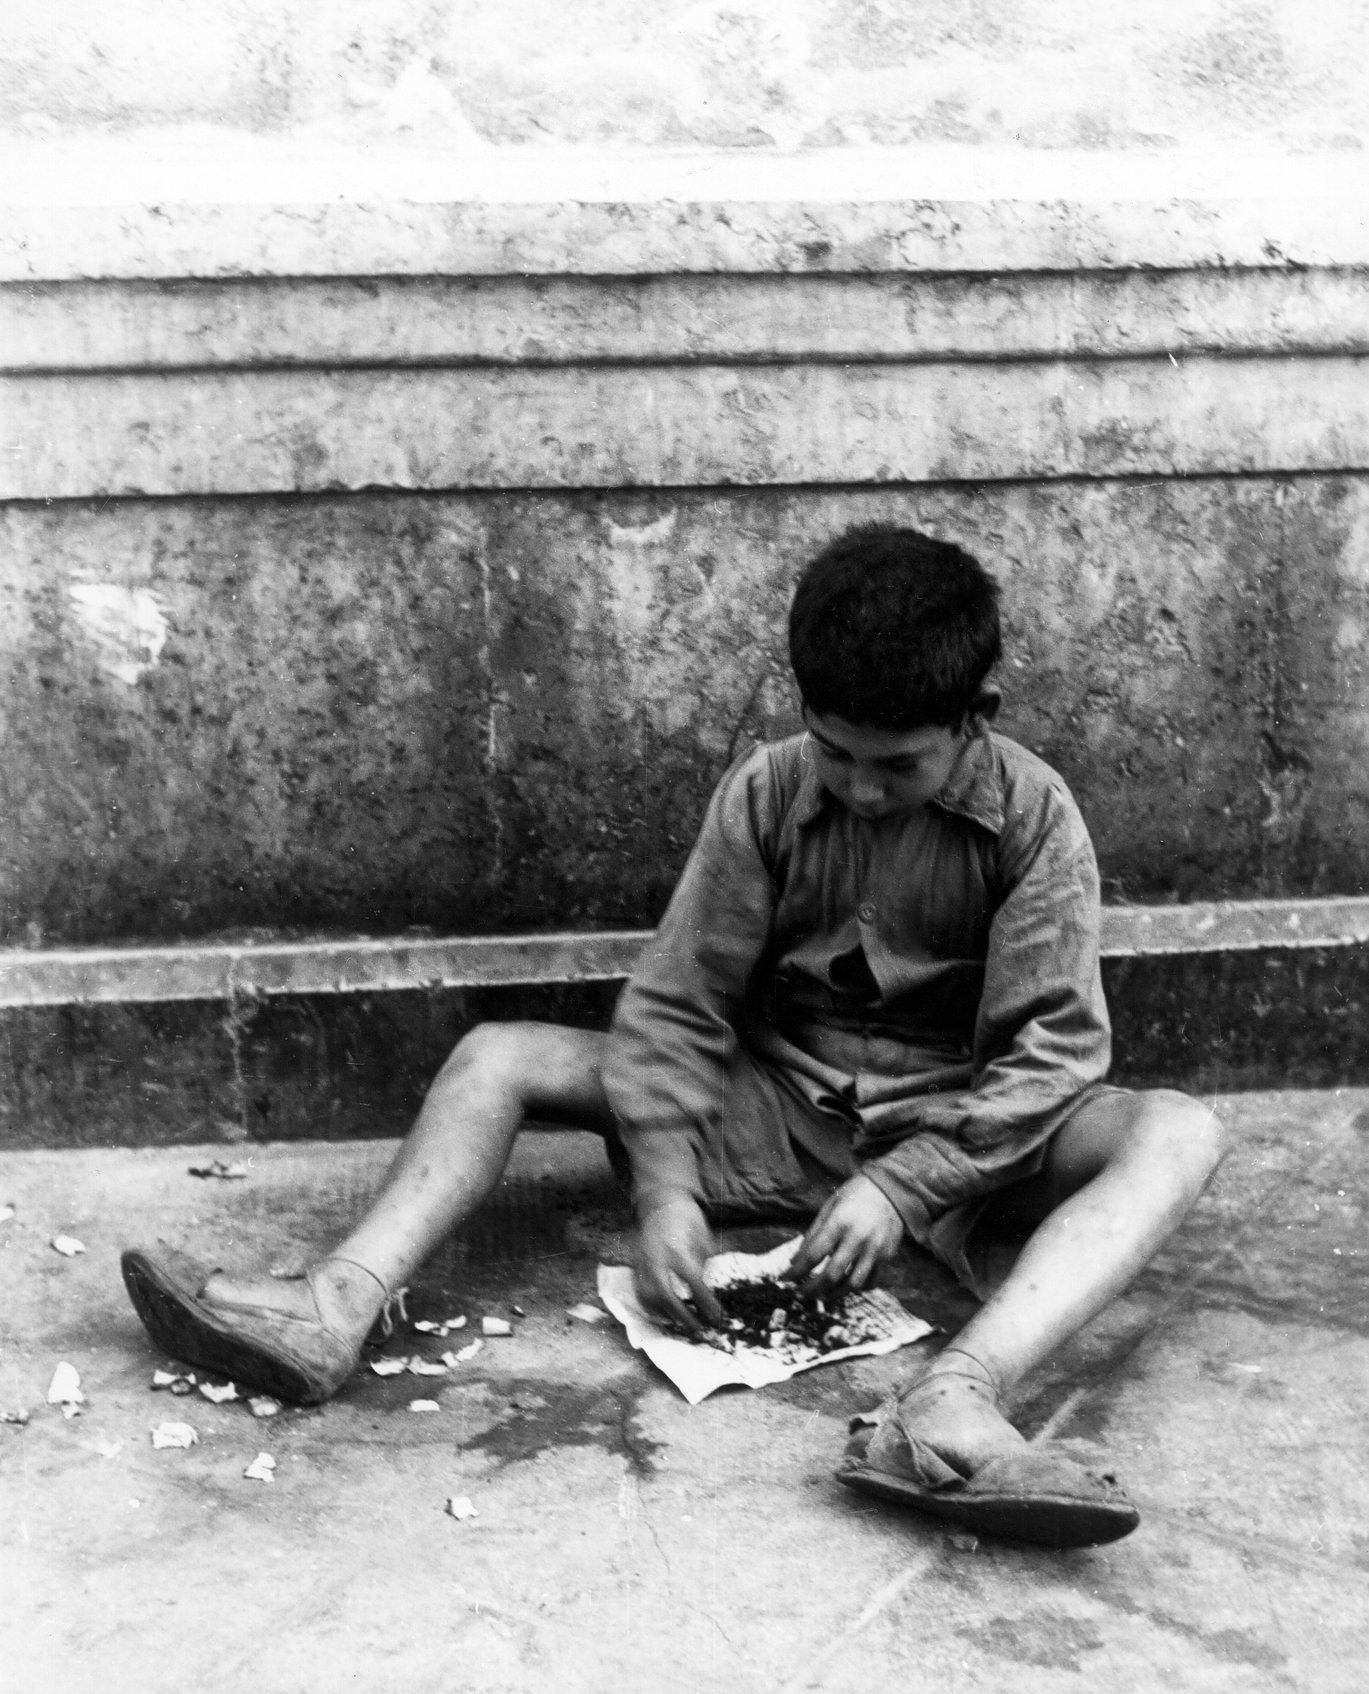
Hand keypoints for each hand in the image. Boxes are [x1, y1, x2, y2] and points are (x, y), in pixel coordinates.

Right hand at [633, 1194, 723, 1333]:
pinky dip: (649, 1306)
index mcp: (676, 1247)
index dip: (705, 1301)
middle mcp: (656, 1257)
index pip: (692, 1280)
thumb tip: (711, 1283)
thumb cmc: (686, 1216)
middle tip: (698, 1328)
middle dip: (682, 1315)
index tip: (717, 1317)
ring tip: (680, 1324)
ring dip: (664, 1313)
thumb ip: (705, 1257)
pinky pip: (638, 1290)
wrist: (658, 1200)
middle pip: (665, 1293)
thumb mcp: (703, 1232)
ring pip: (648, 1295)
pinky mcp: (634, 1264)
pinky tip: (662, 1314)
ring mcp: (642, 1261)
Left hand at [788, 1173, 903, 1297]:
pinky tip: (845, 1287)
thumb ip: (813, 1233)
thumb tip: (796, 1260)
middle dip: (812, 1288)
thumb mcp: (829, 1206)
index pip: (813, 1254)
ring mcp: (874, 1250)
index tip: (785, 1279)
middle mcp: (858, 1239)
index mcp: (840, 1222)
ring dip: (834, 1294)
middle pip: (832, 1274)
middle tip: (801, 1293)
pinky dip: (857, 1288)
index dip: (797, 1270)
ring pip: (853, 1284)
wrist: (891, 1189)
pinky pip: (871, 1281)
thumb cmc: (855, 1195)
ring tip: (822, 1296)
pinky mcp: (887, 1256)